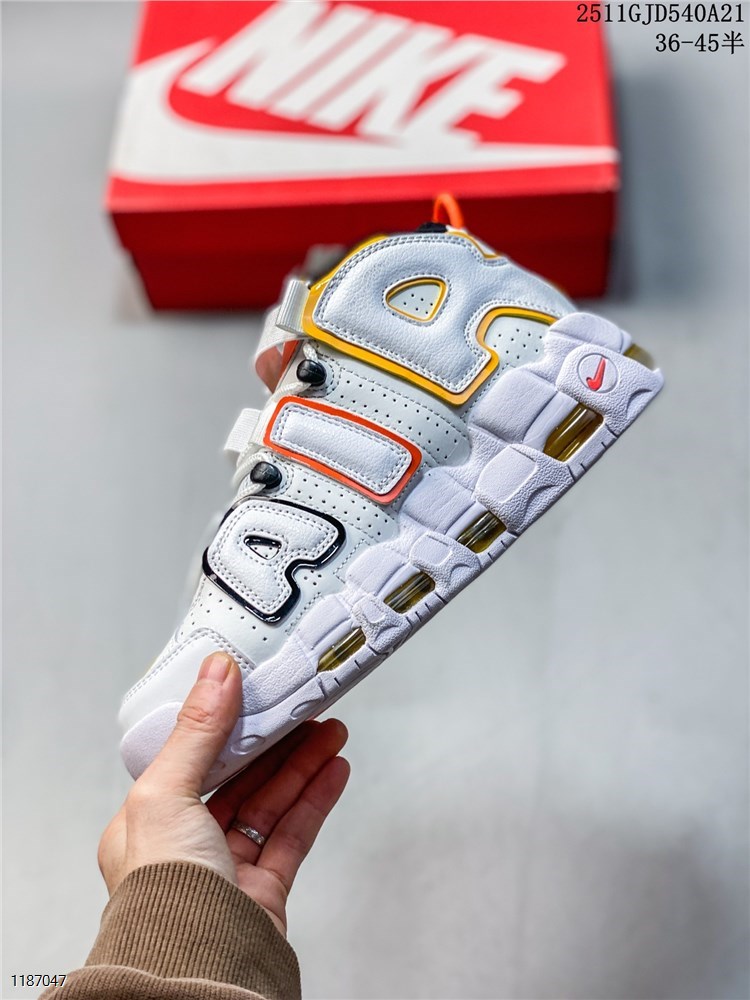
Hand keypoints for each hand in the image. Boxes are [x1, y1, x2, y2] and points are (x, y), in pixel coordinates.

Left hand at [98, 652, 349, 934]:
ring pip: (270, 804)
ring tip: (331, 733)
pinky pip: (293, 836)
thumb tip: (214, 675)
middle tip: (304, 710)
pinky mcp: (262, 892)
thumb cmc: (163, 895)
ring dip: (302, 765)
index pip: (191, 759)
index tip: (254, 696)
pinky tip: (332, 774)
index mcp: (147, 824)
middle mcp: (184, 847)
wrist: (198, 970)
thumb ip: (196, 732)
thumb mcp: (166, 794)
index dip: (226, 724)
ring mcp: (225, 870)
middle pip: (239, 779)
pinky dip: (315, 801)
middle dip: (275, 742)